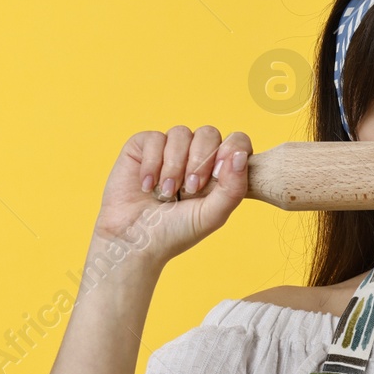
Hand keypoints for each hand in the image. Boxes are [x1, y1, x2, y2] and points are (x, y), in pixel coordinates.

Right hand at [93, 125, 251, 265]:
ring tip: (166, 193)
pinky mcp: (142, 147)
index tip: (217, 174)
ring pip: (180, 133)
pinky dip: (152, 163)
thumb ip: (233, 188)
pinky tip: (147, 186)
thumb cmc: (174, 232)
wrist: (132, 240)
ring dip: (174, 165)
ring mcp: (169, 150)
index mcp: (218, 171)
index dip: (231, 150)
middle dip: (200, 160)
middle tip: (190, 188)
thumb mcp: (211, 216)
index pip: (237, 142)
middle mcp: (195, 156)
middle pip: (209, 133)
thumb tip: (241, 155)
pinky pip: (154, 138)